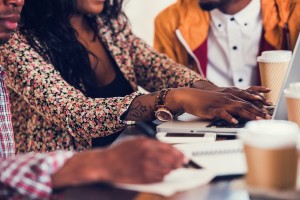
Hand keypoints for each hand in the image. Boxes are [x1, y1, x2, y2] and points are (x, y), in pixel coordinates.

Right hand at [52, 137, 184, 187]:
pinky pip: (159, 178)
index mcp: (147, 144)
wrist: (106, 163)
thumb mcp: (136, 140)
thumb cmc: (119, 151)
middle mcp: (148, 155)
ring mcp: (146, 167)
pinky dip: (163, 176)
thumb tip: (166, 147)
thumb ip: (152, 143)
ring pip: (167, 170)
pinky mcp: (143, 178)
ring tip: (170, 168)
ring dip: (171, 170)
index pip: (170, 148)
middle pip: (171, 160)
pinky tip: (161, 174)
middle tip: (182, 163)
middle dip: (179, 162)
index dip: (179, 153)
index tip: (184, 156)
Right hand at [167, 88, 271, 123]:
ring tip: (257, 120)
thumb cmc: (203, 100)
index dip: (258, 106)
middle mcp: (227, 98)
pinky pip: (222, 113)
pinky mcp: (212, 109)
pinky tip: (234, 122)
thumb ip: (228, 105)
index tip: (267, 111)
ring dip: (248, 114)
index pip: (247, 100)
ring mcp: (220, 104)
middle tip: (267, 118)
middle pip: (245, 104)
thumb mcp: (218, 100)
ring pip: (237, 108)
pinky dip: (229, 117)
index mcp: (229, 96)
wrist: (189, 97)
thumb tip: (237, 114)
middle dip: (258, 111)